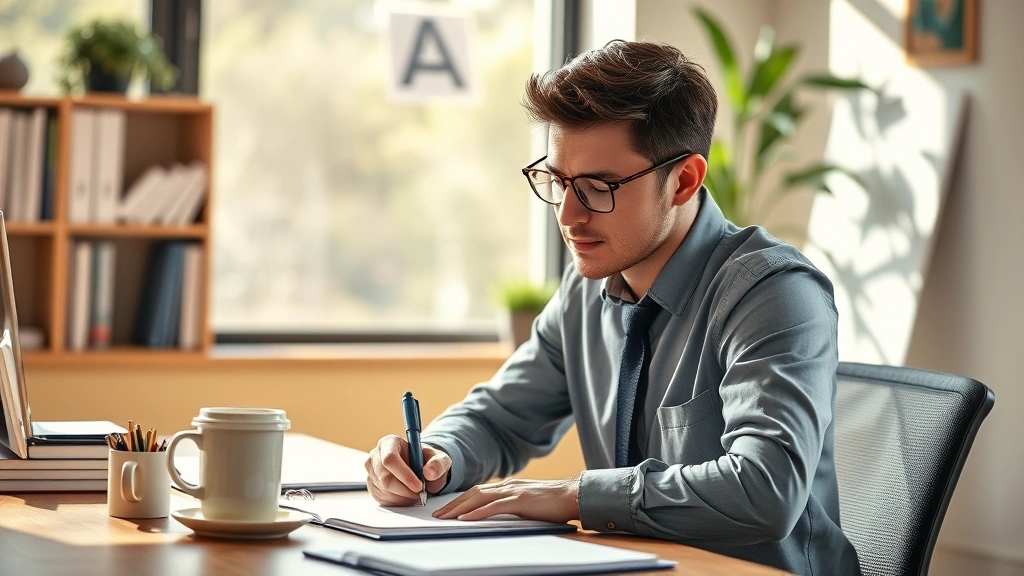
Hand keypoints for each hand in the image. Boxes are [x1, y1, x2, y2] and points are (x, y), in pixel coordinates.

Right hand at [365, 434, 451, 506]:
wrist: (420, 468)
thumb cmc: (426, 460)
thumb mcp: (439, 457)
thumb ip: (438, 463)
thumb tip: (429, 473)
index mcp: (389, 442)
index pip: (390, 459)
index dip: (404, 474)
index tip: (419, 486)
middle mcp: (376, 456)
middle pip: (384, 478)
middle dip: (405, 489)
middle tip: (420, 493)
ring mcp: (371, 472)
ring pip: (384, 491)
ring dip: (403, 496)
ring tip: (415, 492)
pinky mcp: (372, 486)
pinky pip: (383, 499)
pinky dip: (398, 501)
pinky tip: (407, 495)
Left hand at [432, 476, 580, 523]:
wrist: (574, 495)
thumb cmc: (554, 502)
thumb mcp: (529, 503)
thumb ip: (513, 506)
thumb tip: (498, 515)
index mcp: (509, 487)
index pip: (478, 492)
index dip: (460, 500)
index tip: (447, 510)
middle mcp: (508, 486)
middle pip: (473, 493)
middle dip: (453, 504)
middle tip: (437, 515)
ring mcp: (513, 492)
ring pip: (479, 498)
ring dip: (459, 508)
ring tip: (445, 517)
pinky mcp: (520, 501)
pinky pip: (494, 507)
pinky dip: (478, 512)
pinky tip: (466, 518)